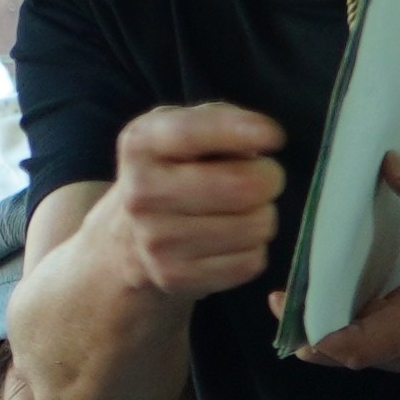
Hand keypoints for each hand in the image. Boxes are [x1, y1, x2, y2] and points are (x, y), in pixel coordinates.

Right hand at [107, 102, 292, 304]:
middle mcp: (142, 194)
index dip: (241, 132)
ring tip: (239, 210)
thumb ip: (218, 122)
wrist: (125, 242)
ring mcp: (157, 241)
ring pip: (256, 226)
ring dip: (261, 215)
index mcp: (140, 146)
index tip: (274, 137)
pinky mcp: (177, 277)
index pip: (191, 133)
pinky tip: (229, 240)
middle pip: (243, 186)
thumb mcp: (178, 131)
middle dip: (268, 178)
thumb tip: (266, 138)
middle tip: (259, 178)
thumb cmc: (171, 174)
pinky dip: (252, 249)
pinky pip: (252, 261)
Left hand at [291, 150, 399, 372]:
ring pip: (354, 353)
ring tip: (289, 295)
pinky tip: (317, 299)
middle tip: (278, 294)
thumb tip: (389, 163)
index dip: (324, 333)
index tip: (290, 310)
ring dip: (319, 330)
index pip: (371, 339)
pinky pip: (366, 344)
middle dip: (309, 329)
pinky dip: (338, 328)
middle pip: (351, 352)